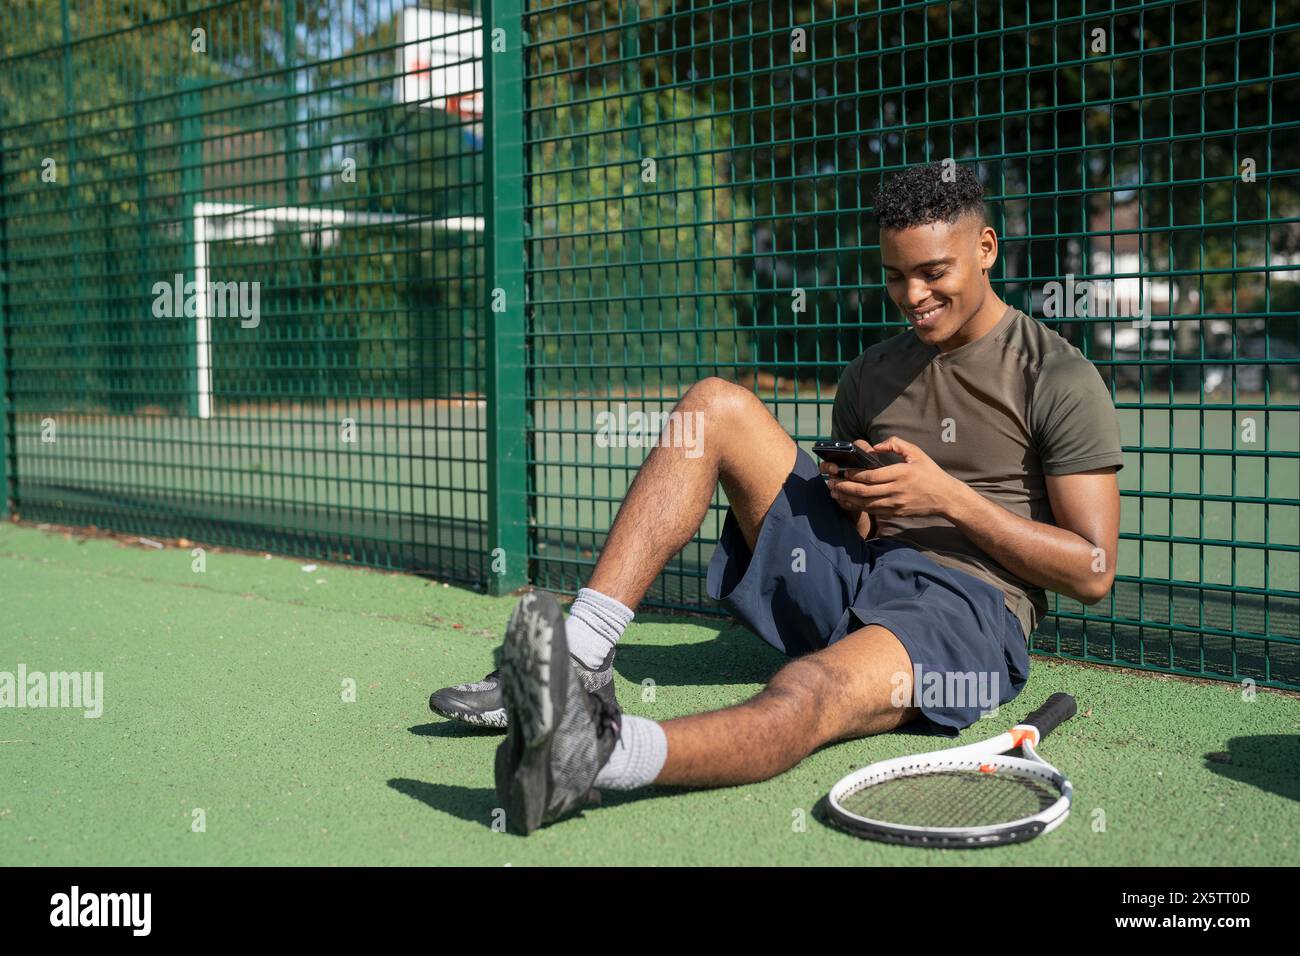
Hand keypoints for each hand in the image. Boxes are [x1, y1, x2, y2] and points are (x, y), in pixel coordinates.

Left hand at [820, 437, 964, 518]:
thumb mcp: (916, 453)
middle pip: (863, 492)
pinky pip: (871, 511)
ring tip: (834, 492)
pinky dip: (857, 507)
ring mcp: (895, 505)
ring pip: (864, 504)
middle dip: (844, 487)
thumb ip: (895, 444)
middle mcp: (896, 491)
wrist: (945, 497)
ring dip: (847, 498)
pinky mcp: (895, 514)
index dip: (854, 475)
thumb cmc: (930, 473)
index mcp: (900, 474)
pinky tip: (847, 501)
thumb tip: (875, 446)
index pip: (871, 476)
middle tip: (831, 482)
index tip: (843, 471)